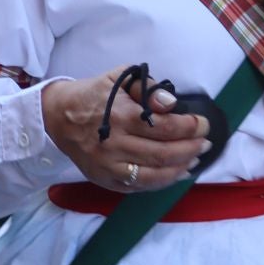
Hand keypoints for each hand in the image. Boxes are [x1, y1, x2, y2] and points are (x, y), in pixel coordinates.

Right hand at [40, 68, 212, 193]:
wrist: (58, 117)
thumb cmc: (92, 95)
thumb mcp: (117, 78)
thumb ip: (146, 87)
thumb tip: (170, 104)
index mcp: (120, 116)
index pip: (165, 127)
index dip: (190, 127)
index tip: (203, 124)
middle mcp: (115, 145)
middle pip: (164, 153)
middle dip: (191, 148)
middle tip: (205, 142)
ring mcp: (110, 167)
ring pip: (155, 174)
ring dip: (181, 168)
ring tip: (195, 158)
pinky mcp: (106, 180)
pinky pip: (140, 186)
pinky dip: (163, 182)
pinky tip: (177, 173)